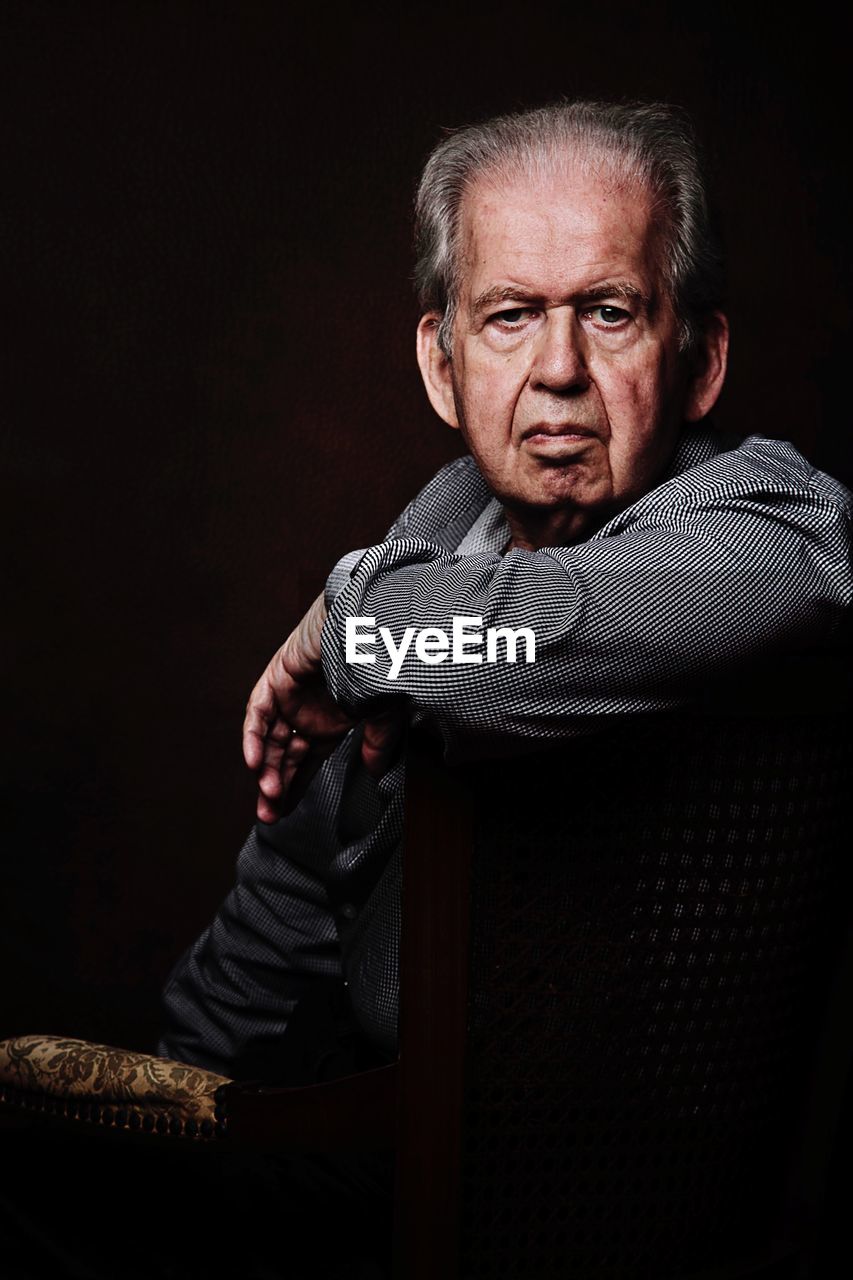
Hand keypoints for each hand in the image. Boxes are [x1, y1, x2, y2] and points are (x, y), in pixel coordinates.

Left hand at [242, 593, 404, 820]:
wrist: (373, 622)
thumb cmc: (383, 661)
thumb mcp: (385, 713)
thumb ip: (377, 744)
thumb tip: (375, 773)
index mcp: (330, 721)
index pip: (305, 761)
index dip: (295, 787)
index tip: (285, 813)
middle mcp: (307, 711)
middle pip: (283, 756)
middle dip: (275, 786)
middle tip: (269, 815)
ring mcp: (289, 695)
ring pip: (269, 739)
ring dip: (266, 768)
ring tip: (267, 796)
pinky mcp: (276, 678)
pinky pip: (258, 713)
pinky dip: (254, 737)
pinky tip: (255, 763)